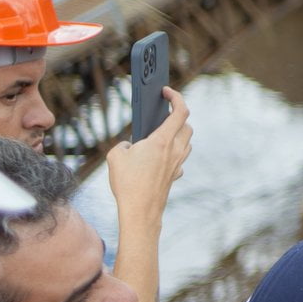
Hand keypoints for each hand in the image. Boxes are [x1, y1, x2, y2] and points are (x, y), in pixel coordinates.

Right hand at [105, 86, 191, 230]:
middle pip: (187, 126)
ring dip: (177, 134)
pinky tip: (158, 157)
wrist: (141, 210)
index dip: (176, 97)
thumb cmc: (127, 182)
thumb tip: (132, 147)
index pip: (180, 111)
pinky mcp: (175, 175)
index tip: (166, 91)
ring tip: (159, 134)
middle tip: (162, 114)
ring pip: (186, 142)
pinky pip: (179, 158)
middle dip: (177, 116)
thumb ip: (124, 145)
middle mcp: (176, 150)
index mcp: (163, 140)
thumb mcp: (115, 156)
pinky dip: (173, 152)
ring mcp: (178, 163)